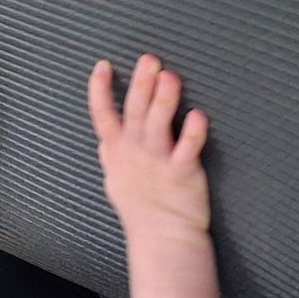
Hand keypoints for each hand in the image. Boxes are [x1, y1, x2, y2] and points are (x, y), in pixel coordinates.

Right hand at [88, 55, 210, 242]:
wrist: (161, 237)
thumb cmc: (140, 206)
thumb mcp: (115, 174)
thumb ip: (112, 147)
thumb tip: (107, 126)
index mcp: (117, 149)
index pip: (103, 114)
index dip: (101, 90)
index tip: (104, 66)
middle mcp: (135, 151)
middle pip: (135, 111)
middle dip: (141, 84)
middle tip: (149, 60)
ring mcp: (158, 161)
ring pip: (158, 124)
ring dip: (164, 100)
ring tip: (169, 77)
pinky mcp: (182, 171)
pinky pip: (188, 149)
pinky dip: (193, 132)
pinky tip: (197, 116)